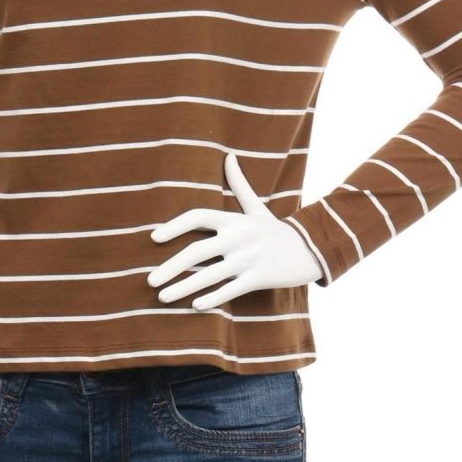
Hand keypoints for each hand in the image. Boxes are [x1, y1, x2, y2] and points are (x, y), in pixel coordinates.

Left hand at [147, 153, 323, 309]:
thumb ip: (240, 184)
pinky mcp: (260, 277)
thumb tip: (228, 156)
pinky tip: (195, 306)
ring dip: (184, 287)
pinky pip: (231, 289)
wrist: (312, 249)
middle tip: (150, 281)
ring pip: (210, 275)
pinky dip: (213, 298)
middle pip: (197, 251)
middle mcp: (238, 237)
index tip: (154, 238)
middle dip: (170, 267)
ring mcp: (249, 258)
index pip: (197, 216)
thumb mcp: (257, 208)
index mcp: (233, 220)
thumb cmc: (276, 230)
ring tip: (163, 298)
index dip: (174, 225)